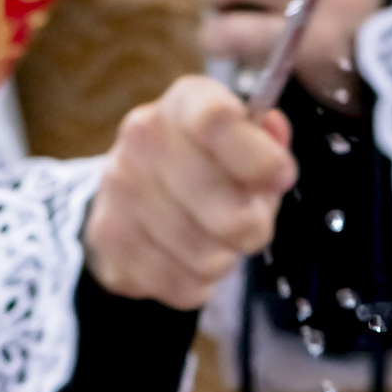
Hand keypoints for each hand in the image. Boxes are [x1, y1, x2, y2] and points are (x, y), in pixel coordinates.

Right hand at [84, 74, 295, 307]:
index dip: (257, 157)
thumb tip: (276, 154)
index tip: (282, 177)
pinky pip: (182, 285)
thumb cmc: (205, 171)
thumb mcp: (243, 149)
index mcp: (183, 106)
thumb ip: (268, 149)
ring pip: (207, 257)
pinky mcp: (109, 240)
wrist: (131, 202)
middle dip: (252, 229)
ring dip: (223, 258)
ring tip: (213, 240)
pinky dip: (196, 283)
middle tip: (249, 224)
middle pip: (226, 213)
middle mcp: (143, 138)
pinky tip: (184, 260)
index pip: (216, 121)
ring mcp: (120, 190)